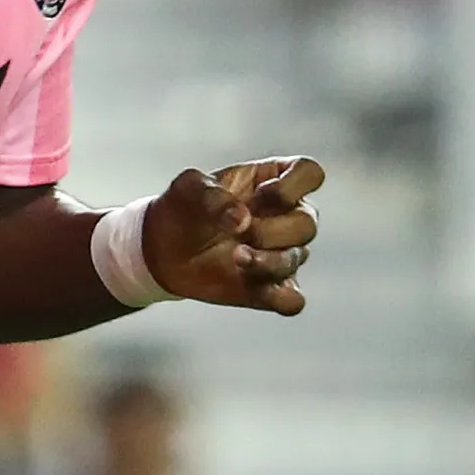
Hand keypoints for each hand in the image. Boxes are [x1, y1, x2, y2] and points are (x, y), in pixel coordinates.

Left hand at [147, 158, 328, 314]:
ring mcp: (283, 253)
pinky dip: (282, 298)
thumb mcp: (188, 188)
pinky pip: (293, 299)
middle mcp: (287, 216)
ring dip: (268, 261)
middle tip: (241, 232)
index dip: (292, 185)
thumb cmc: (184, 207)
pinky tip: (258, 289)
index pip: (310, 174)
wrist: (164, 249)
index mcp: (274, 181)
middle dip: (274, 229)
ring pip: (298, 258)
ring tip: (236, 257)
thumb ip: (211, 193)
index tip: (261, 194)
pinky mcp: (271, 288)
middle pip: (308, 222)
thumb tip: (241, 217)